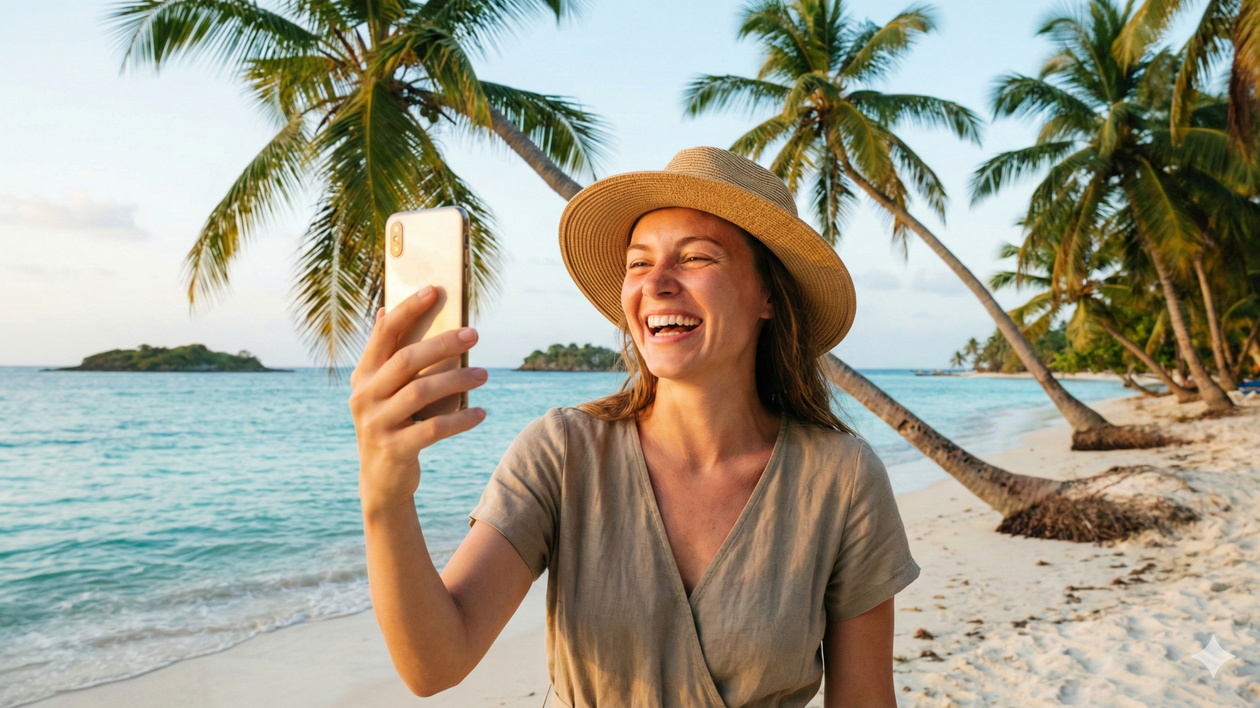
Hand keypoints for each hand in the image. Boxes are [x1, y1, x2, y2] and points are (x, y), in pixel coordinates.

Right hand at [350, 286, 487, 512]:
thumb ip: (387, 356)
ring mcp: (376, 424)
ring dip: (457, 380)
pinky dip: (461, 420)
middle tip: (474, 333)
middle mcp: (364, 397)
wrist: (382, 482)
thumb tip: (385, 310)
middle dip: (442, 343)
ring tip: (484, 374)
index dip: (407, 310)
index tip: (434, 290)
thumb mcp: (383, 392)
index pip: (384, 335)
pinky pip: (434, 428)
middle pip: (406, 360)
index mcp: (362, 376)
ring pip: (421, 392)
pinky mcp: (394, 448)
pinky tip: (481, 413)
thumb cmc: (392, 426)